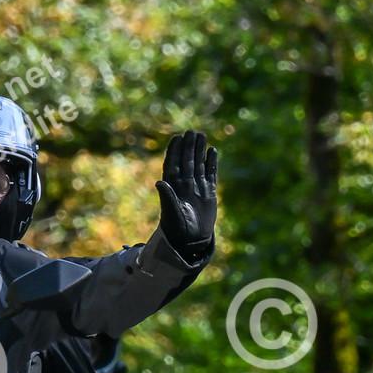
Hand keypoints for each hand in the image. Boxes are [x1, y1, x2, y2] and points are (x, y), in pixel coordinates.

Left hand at [155, 130, 217, 253]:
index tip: (177, 137)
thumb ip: (167, 197)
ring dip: (199, 150)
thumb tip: (159, 181)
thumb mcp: (171, 213)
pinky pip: (210, 174)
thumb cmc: (177, 229)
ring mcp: (197, 187)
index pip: (172, 164)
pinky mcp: (209, 192)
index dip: (174, 151)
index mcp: (172, 187)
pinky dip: (211, 163)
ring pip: (198, 164)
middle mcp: (184, 185)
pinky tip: (213, 151)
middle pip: (186, 161)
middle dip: (188, 146)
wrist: (191, 241)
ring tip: (202, 135)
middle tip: (192, 131)